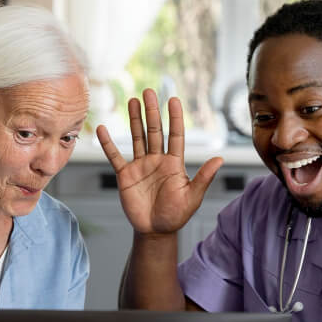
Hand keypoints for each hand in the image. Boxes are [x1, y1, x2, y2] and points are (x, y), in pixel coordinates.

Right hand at [96, 89, 222, 234]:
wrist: (155, 231)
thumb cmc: (176, 215)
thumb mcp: (193, 197)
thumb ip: (204, 177)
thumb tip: (219, 158)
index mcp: (174, 163)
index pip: (175, 135)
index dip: (175, 118)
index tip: (173, 99)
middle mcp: (157, 160)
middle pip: (154, 131)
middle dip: (152, 111)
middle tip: (149, 91)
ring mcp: (140, 166)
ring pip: (137, 138)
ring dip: (134, 120)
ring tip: (133, 101)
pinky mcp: (125, 175)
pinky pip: (115, 156)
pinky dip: (108, 144)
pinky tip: (102, 129)